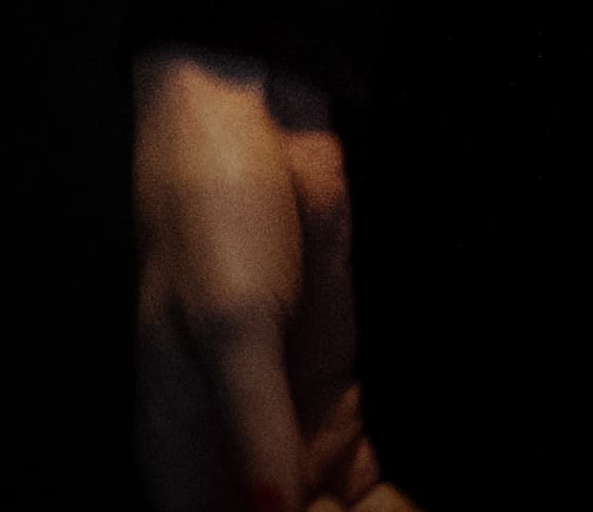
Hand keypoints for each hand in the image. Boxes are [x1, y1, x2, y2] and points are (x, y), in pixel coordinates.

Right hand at [134, 44, 397, 509]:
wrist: (254, 119)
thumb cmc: (211, 213)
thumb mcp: (232, 323)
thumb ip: (254, 423)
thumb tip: (270, 511)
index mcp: (182, 448)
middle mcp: (230, 448)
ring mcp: (283, 418)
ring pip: (326, 508)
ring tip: (408, 511)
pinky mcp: (330, 387)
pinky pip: (361, 469)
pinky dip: (385, 491)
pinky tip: (410, 496)